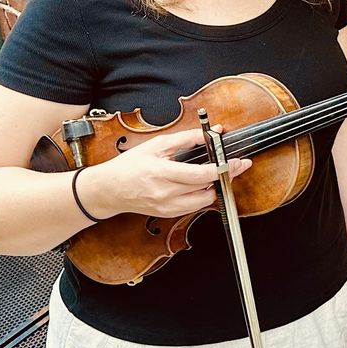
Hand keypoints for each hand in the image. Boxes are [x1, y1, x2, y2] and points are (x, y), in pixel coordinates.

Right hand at [79, 127, 251, 219]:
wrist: (109, 190)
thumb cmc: (129, 166)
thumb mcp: (155, 145)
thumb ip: (185, 138)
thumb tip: (209, 133)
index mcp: (161, 173)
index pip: (200, 175)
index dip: (222, 168)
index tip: (237, 162)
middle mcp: (166, 193)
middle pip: (207, 187)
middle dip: (226, 174)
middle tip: (237, 164)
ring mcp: (168, 207)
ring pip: (204, 200)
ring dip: (214, 186)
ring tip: (216, 173)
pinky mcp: (169, 214)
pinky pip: (195, 206)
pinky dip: (202, 195)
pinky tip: (201, 184)